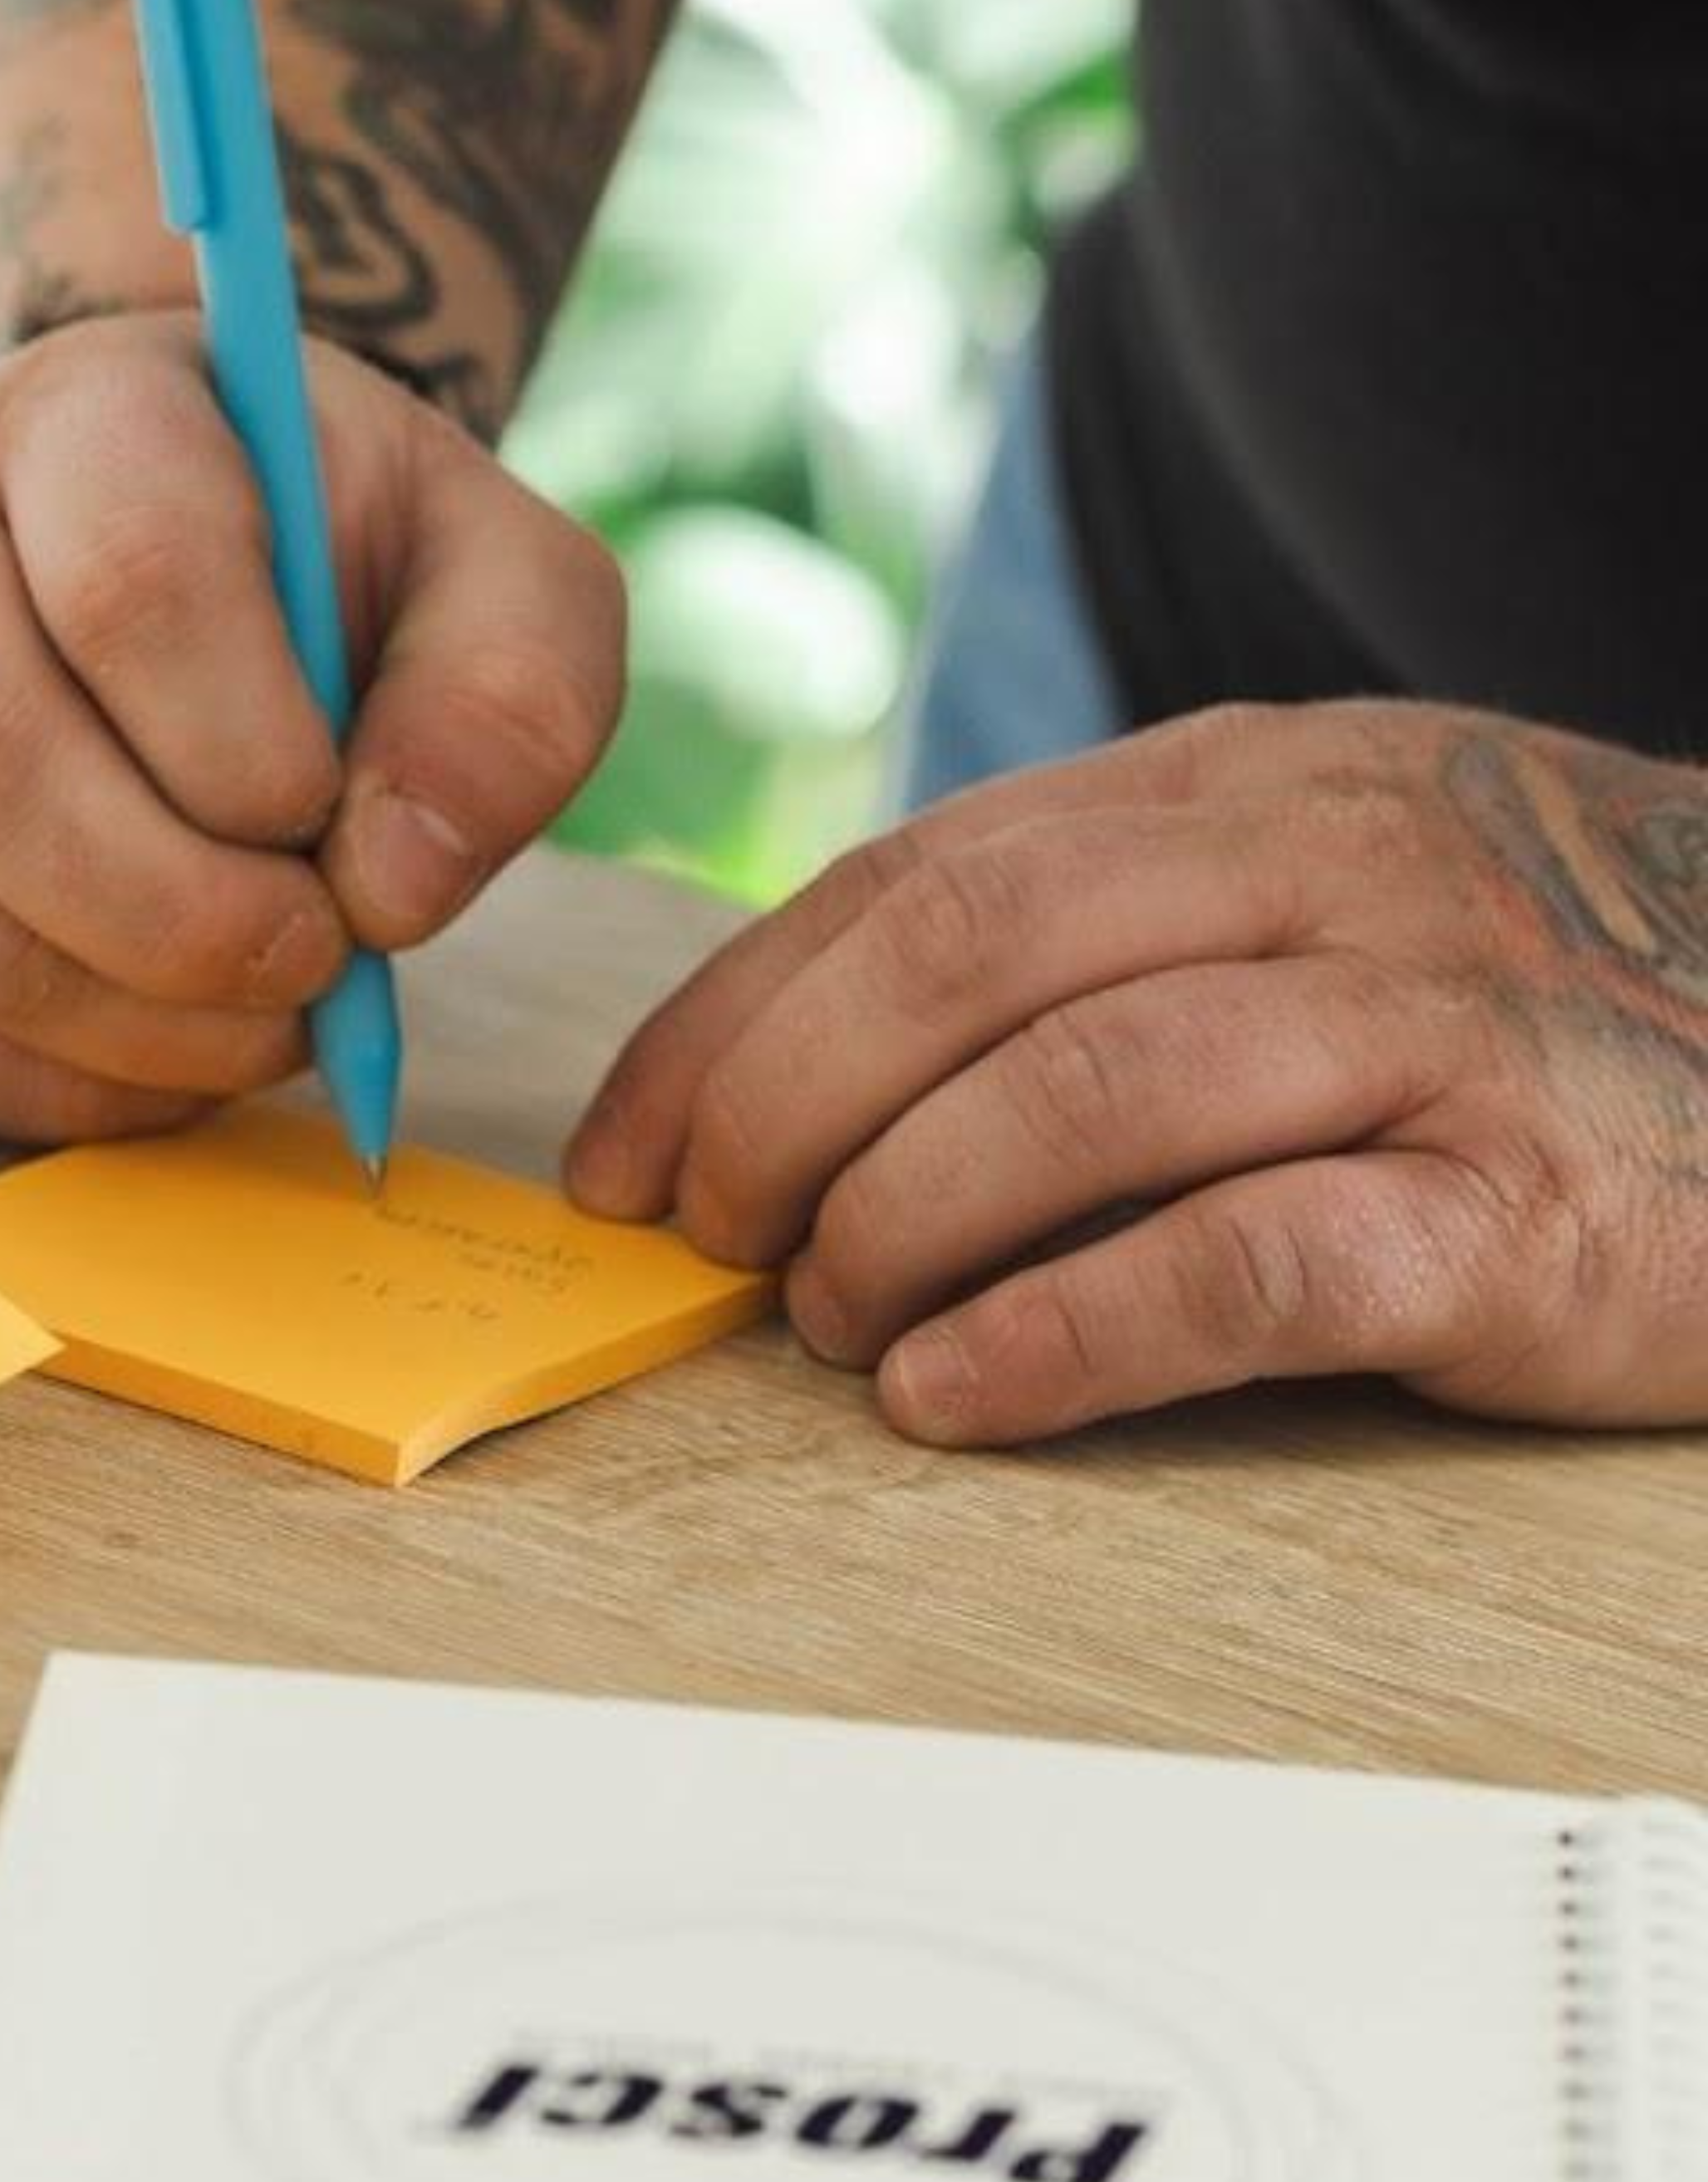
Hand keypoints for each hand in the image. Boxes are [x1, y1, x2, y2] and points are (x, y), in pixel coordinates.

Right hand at [0, 313, 628, 1139]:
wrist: (201, 564)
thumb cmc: (354, 563)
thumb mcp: (500, 571)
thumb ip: (507, 697)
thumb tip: (394, 888)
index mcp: (75, 413)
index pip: (127, 579)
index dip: (243, 742)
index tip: (335, 814)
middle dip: (164, 906)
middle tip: (312, 960)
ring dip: (126, 1012)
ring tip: (270, 1018)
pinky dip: (64, 1077)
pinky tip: (181, 1048)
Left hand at [566, 701, 1707, 1445]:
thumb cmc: (1556, 1012)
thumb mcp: (1326, 901)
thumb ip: (1108, 942)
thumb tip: (818, 1071)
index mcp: (1250, 790)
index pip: (916, 881)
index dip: (733, 1020)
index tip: (625, 1151)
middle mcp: (1335, 875)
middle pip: (966, 961)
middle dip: (781, 1109)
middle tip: (708, 1242)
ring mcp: (1442, 1035)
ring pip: (1084, 1091)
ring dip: (899, 1217)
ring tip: (828, 1325)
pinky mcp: (1533, 1213)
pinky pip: (1249, 1259)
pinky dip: (1066, 1331)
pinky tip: (961, 1391)